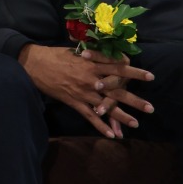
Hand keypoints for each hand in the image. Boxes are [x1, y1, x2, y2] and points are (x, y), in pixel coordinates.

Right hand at [18, 45, 153, 137]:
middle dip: (134, 100)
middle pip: (116, 90)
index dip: (134, 72)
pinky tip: (111, 134)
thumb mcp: (73, 49)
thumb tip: (104, 49)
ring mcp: (82, 91)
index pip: (117, 68)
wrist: (33, 63)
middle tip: (150, 108)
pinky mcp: (73, 101)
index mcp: (90, 63)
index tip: (150, 76)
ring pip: (105, 106)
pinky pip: (89, 116)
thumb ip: (90, 53)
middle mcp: (90, 78)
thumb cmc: (53, 54)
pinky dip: (100, 125)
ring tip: (135, 124)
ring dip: (121, 116)